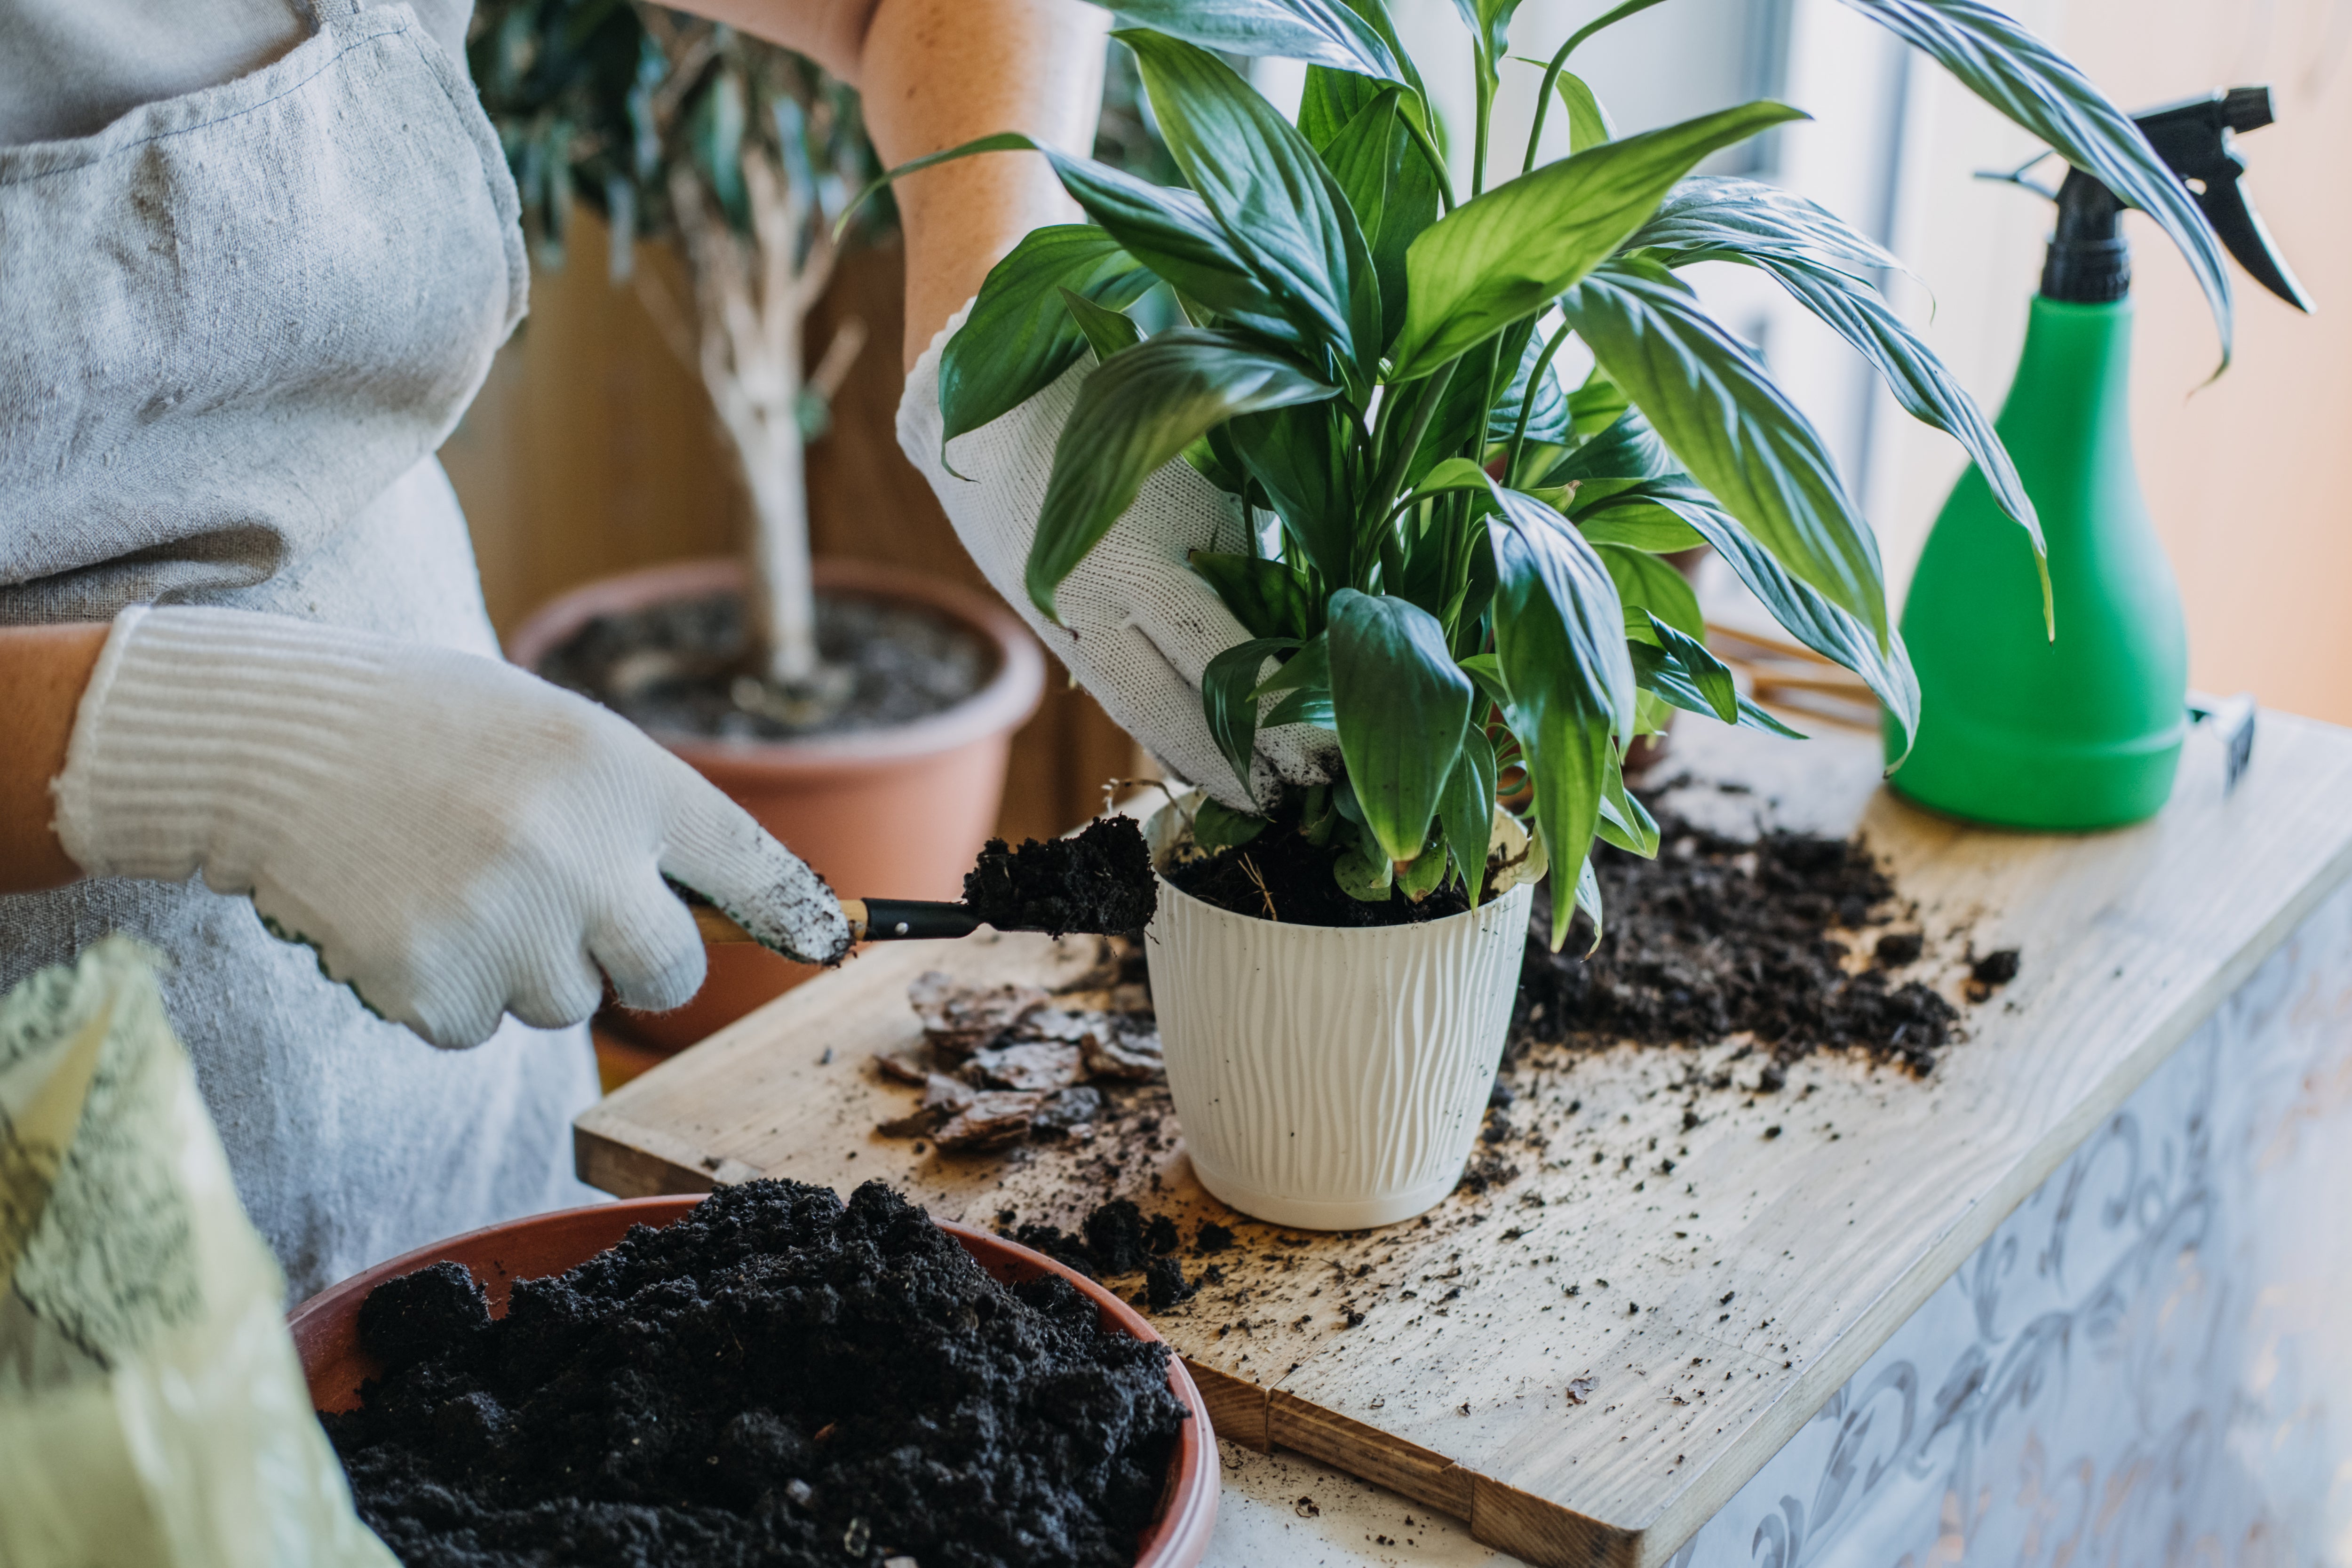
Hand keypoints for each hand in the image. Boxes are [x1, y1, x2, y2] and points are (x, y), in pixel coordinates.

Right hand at [52, 607, 850, 1047]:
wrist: (273, 744)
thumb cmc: (429, 731)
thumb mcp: (558, 736)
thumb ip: (640, 816)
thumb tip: (721, 912)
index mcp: (621, 774)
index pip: (748, 864)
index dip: (798, 913)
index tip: (829, 942)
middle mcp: (582, 854)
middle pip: (667, 971)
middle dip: (632, 958)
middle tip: (561, 905)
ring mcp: (509, 927)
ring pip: (564, 1002)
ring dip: (522, 964)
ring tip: (452, 880)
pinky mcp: (435, 986)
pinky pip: (477, 1026)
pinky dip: (446, 989)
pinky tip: (404, 913)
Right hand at [898, 312, 1337, 810]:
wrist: (985, 383)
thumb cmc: (1120, 392)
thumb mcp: (1204, 453)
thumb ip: (1252, 533)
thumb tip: (1314, 610)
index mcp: (1156, 538)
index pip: (1232, 658)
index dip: (1280, 718)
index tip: (1329, 755)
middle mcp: (1108, 589)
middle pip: (1187, 706)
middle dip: (1247, 761)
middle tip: (1302, 798)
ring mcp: (1068, 611)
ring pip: (1141, 712)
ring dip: (1198, 760)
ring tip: (1253, 796)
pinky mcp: (1046, 619)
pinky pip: (1109, 690)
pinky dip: (1154, 728)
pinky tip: (1193, 755)